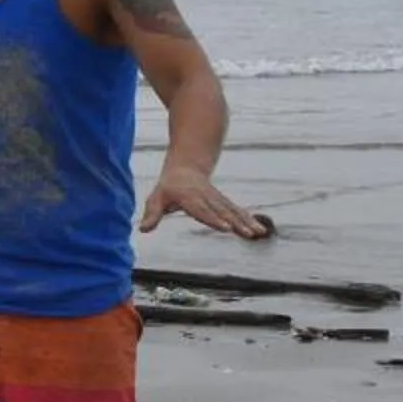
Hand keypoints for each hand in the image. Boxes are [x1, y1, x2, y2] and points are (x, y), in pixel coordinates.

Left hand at [140, 167, 269, 239]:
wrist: (185, 167)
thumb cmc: (168, 187)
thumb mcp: (156, 198)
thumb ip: (152, 214)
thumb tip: (143, 229)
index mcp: (190, 198)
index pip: (203, 211)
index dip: (215, 219)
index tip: (227, 228)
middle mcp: (207, 198)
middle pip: (223, 212)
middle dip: (237, 223)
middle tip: (249, 233)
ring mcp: (217, 199)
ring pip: (234, 211)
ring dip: (247, 222)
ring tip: (259, 233)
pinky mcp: (223, 202)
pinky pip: (237, 211)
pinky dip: (249, 219)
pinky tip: (260, 229)